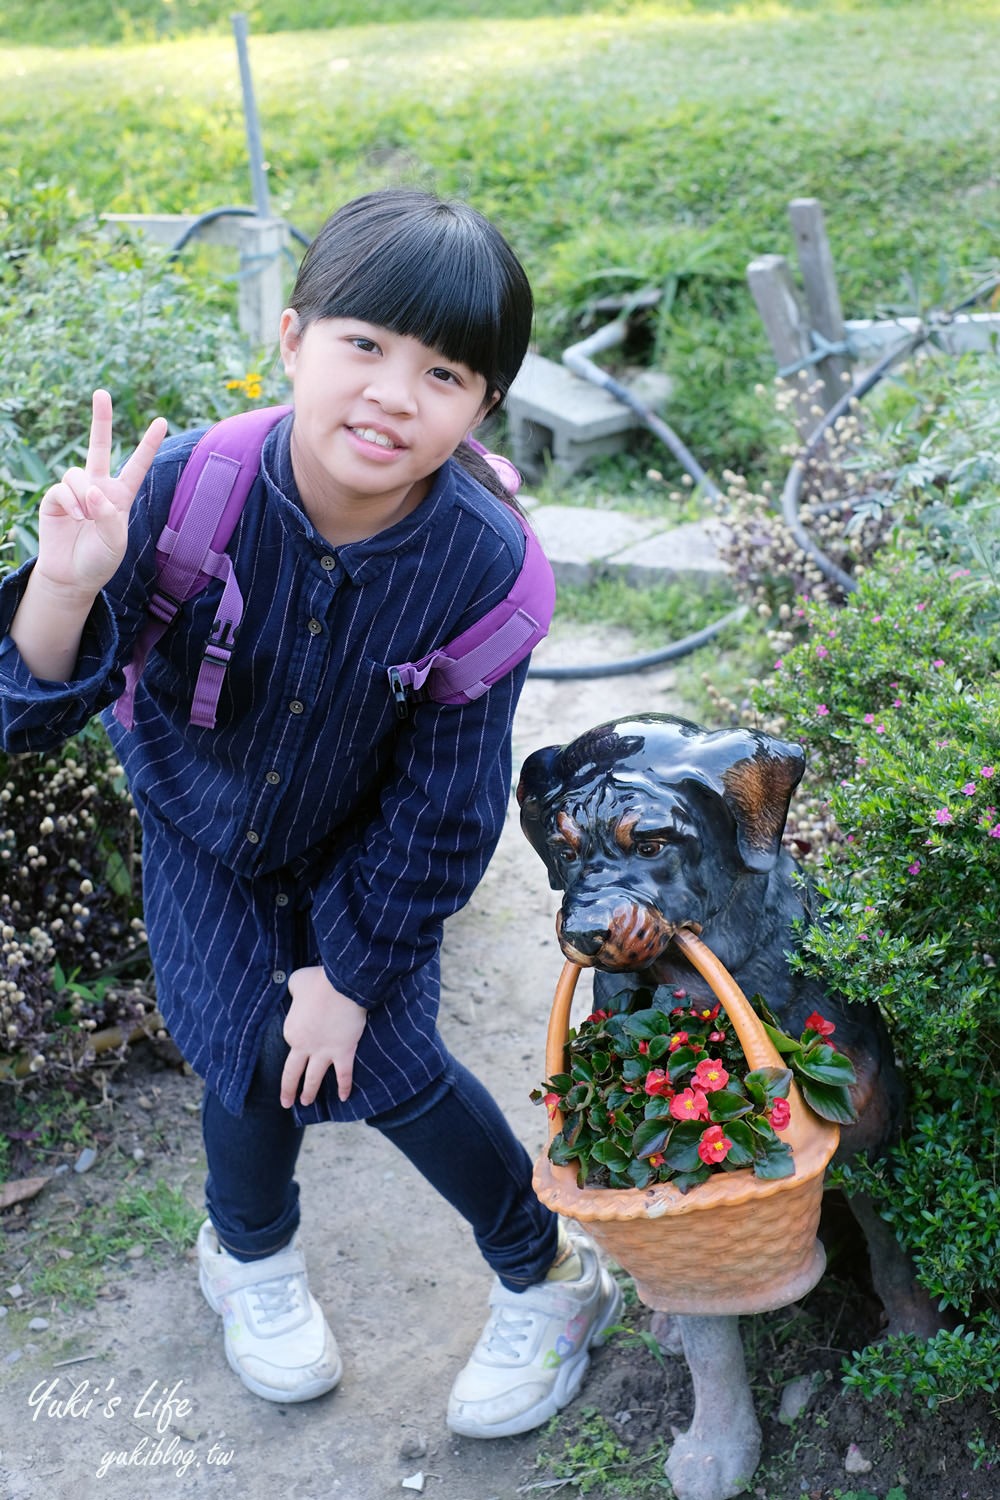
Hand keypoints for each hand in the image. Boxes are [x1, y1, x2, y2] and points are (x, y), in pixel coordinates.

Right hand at [35, 389, 166, 597]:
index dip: (148, 444)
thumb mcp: (114, 541)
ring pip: (78, 474)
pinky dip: (71, 503)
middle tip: (102, 392)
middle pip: (98, 446)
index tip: (162, 420)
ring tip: (85, 518)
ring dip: (83, 496)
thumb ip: (107, 515)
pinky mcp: (55, 498)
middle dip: (100, 419)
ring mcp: (76, 491)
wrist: (72, 576)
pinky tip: (74, 518)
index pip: (137, 465)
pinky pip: (63, 489)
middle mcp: (98, 487)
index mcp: (121, 495)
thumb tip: (93, 489)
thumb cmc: (99, 560)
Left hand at [280, 966, 367, 1107]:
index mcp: (290, 1031)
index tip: (300, 1040)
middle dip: (289, 1090)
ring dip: (309, 1092)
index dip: (295, 1041)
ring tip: (307, 1102)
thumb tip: (299, 993)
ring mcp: (324, 1052)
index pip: (290, 1042)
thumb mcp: (296, 982)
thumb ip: (294, 991)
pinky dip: (344, 1087)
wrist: (342, 985)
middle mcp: (304, 1046)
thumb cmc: (318, 981)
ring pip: (314, 1078)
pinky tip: (344, 1098)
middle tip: (287, 1103)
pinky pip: (344, 1074)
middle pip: (293, 1073)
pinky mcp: (344, 1052)